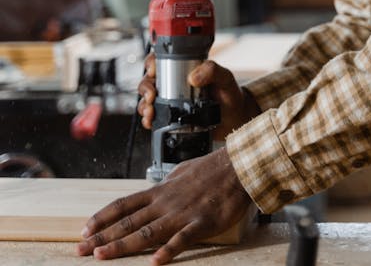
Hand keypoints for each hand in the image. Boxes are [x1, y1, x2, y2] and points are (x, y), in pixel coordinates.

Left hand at [77, 146, 250, 263]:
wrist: (237, 167)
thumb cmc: (211, 169)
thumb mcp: (181, 173)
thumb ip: (166, 185)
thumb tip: (155, 189)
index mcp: (160, 191)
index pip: (124, 205)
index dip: (102, 217)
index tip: (84, 230)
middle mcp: (165, 203)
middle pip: (128, 222)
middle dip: (102, 237)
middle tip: (80, 250)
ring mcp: (181, 214)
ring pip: (147, 232)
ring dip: (122, 245)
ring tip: (102, 256)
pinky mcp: (201, 223)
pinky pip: (182, 239)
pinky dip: (168, 251)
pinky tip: (154, 262)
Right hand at [138, 56, 260, 139]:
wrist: (235, 118)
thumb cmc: (230, 93)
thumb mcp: (224, 77)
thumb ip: (212, 70)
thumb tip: (193, 77)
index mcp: (184, 69)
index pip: (161, 60)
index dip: (151, 64)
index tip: (154, 72)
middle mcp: (174, 84)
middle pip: (149, 80)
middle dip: (145, 88)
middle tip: (152, 96)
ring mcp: (171, 101)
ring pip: (147, 99)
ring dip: (144, 105)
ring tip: (150, 112)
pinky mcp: (171, 118)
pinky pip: (153, 117)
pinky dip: (148, 120)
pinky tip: (151, 122)